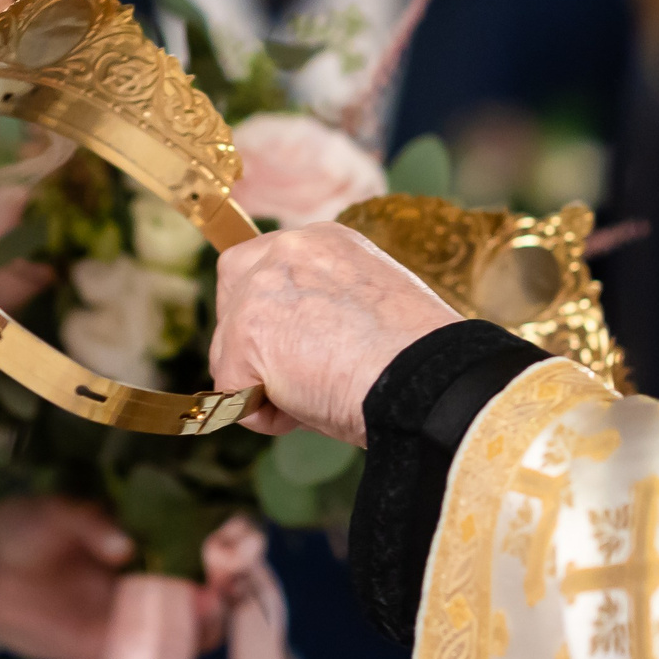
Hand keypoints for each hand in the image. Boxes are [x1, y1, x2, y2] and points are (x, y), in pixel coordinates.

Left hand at [0, 497, 221, 658]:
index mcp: (135, 550)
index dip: (216, 557)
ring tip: (212, 618)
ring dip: (204, 633)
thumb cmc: (17, 531)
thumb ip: (94, 526)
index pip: (190, 557)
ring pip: (179, 637)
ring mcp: (121, 624)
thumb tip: (126, 548)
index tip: (230, 551)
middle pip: (194, 601)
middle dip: (218, 596)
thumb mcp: (59, 514)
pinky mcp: (100, 655)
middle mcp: (136, 589)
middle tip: (223, 588)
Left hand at [208, 223, 461, 447]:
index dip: (275, 315)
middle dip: (252, 344)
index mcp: (325, 241)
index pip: (266, 268)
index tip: (300, 348)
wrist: (428, 379)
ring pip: (230, 350)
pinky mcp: (245, 331)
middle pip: (232, 296)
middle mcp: (288, 249)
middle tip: (304, 379)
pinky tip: (309, 410)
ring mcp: (260, 287)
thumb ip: (325, 310)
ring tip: (324, 394)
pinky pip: (231, 393)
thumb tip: (292, 348)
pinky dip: (264, 417)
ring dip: (266, 386)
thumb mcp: (368, 311)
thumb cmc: (416, 360)